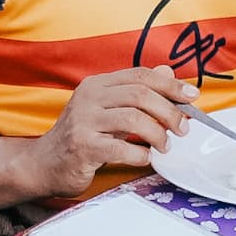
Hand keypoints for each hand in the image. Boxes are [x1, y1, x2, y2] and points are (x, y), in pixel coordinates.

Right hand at [29, 67, 200, 194]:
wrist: (44, 164)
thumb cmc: (82, 138)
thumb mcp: (109, 110)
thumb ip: (136, 93)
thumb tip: (167, 72)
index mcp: (97, 84)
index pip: (140, 75)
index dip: (170, 84)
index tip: (192, 96)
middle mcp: (89, 97)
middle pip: (140, 95)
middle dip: (169, 112)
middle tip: (183, 129)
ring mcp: (83, 121)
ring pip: (133, 119)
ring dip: (158, 134)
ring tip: (165, 146)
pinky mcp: (82, 146)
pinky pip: (121, 148)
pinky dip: (140, 154)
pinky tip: (145, 158)